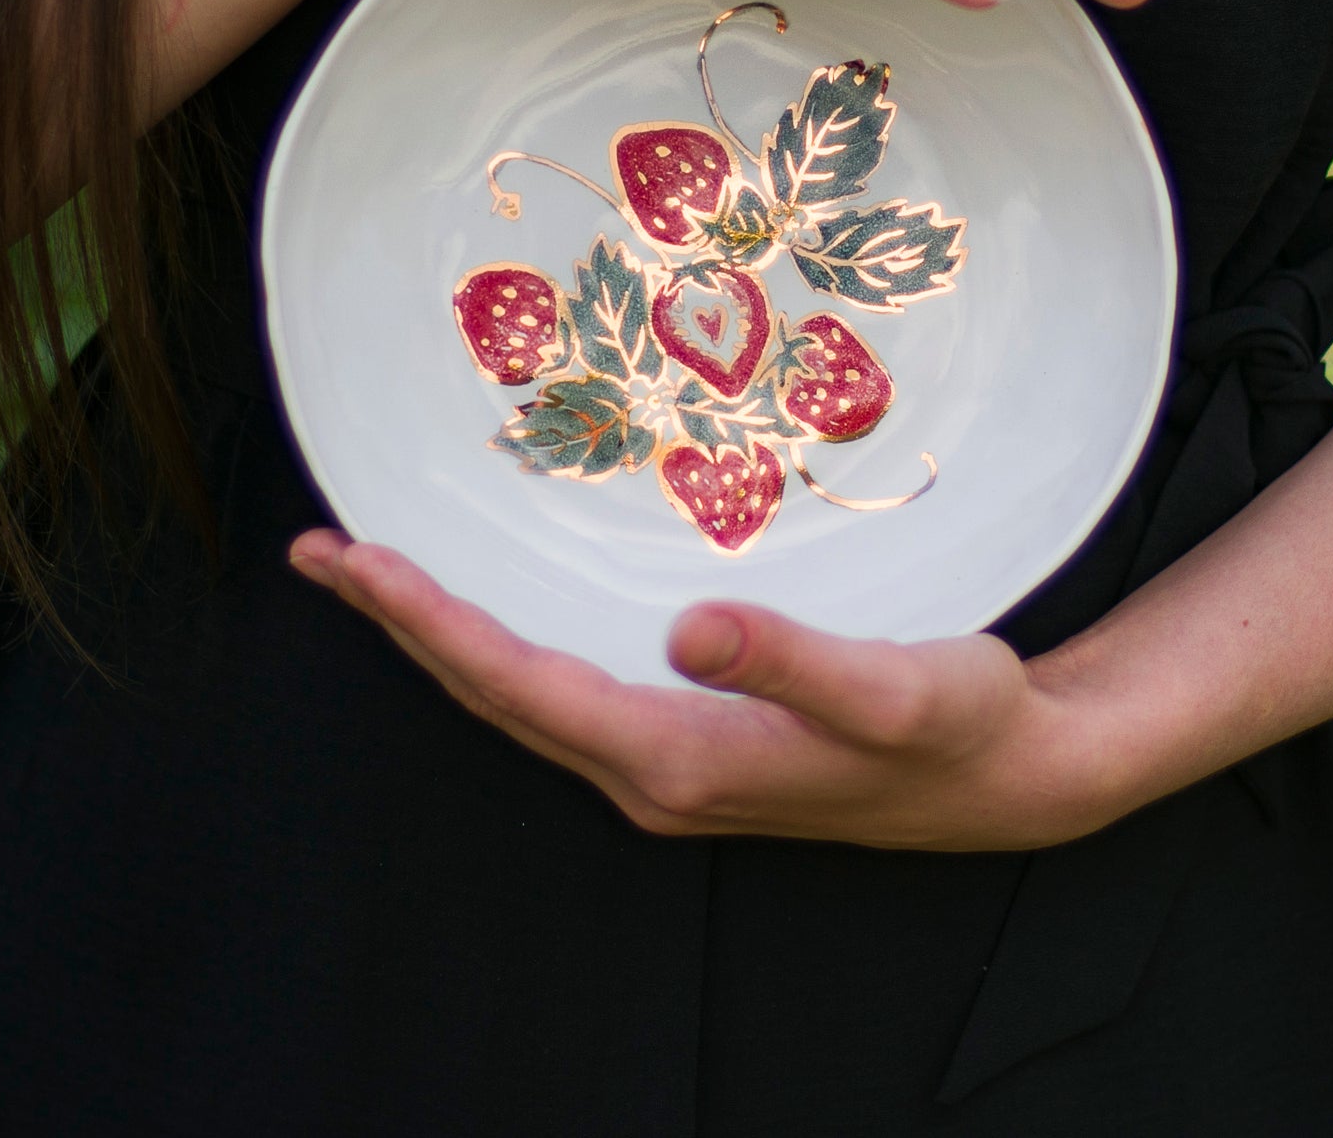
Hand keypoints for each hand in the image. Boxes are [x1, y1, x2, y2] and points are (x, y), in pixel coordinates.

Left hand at [288, 529, 1117, 849]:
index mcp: (681, 758)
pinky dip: (503, 644)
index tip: (357, 563)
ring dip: (442, 636)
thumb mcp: (895, 689)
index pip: (521, 682)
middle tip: (323, 554)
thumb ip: (792, 661)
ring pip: (523, 695)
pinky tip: (493, 608)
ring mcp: (665, 766)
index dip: (431, 622)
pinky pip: (564, 691)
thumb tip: (689, 628)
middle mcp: (653, 773)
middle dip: (403, 624)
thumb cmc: (959, 724)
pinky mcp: (688, 743)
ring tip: (376, 576)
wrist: (1009, 777)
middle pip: (496, 692)